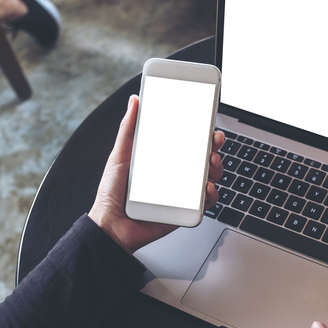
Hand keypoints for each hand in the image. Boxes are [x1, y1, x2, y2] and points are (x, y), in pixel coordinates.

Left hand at [88, 94, 224, 253]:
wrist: (111, 226)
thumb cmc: (113, 192)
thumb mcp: (120, 155)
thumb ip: (128, 128)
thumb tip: (134, 101)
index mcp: (162, 158)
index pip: (187, 140)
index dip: (201, 130)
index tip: (207, 121)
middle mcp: (175, 173)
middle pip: (203, 155)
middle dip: (214, 146)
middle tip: (213, 141)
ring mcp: (182, 191)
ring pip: (209, 176)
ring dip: (216, 168)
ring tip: (210, 164)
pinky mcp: (185, 209)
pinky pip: (205, 201)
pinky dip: (211, 194)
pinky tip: (206, 189)